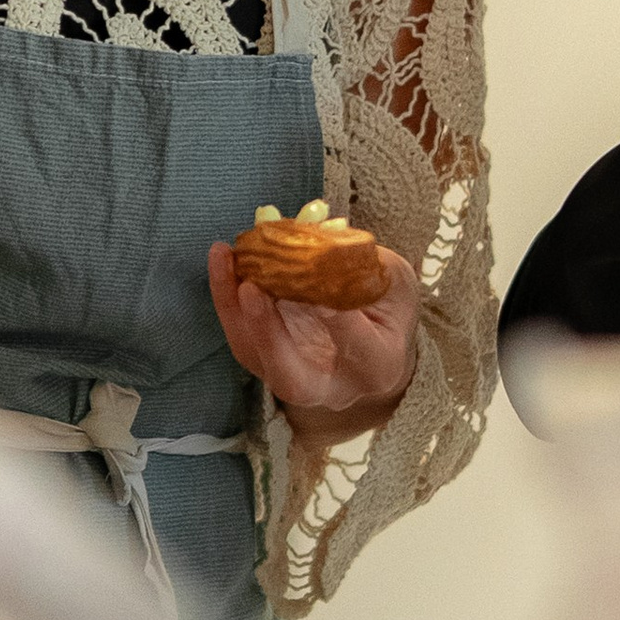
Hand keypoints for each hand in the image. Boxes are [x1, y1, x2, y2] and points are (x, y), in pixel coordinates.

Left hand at [207, 237, 418, 453]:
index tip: (324, 282)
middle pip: (293, 380)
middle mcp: (332, 387)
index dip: (341, 319)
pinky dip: (227, 297)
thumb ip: (367, 265)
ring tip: (225, 257)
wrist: (373, 340)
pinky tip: (223, 259)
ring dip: (233, 306)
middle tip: (251, 288)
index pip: (360, 348)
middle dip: (268, 333)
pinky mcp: (265, 362)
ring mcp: (293, 378)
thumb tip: (322, 232)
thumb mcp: (396, 283)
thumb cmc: (388, 308)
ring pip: (255, 356)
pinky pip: (240, 335)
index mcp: (378, 367)